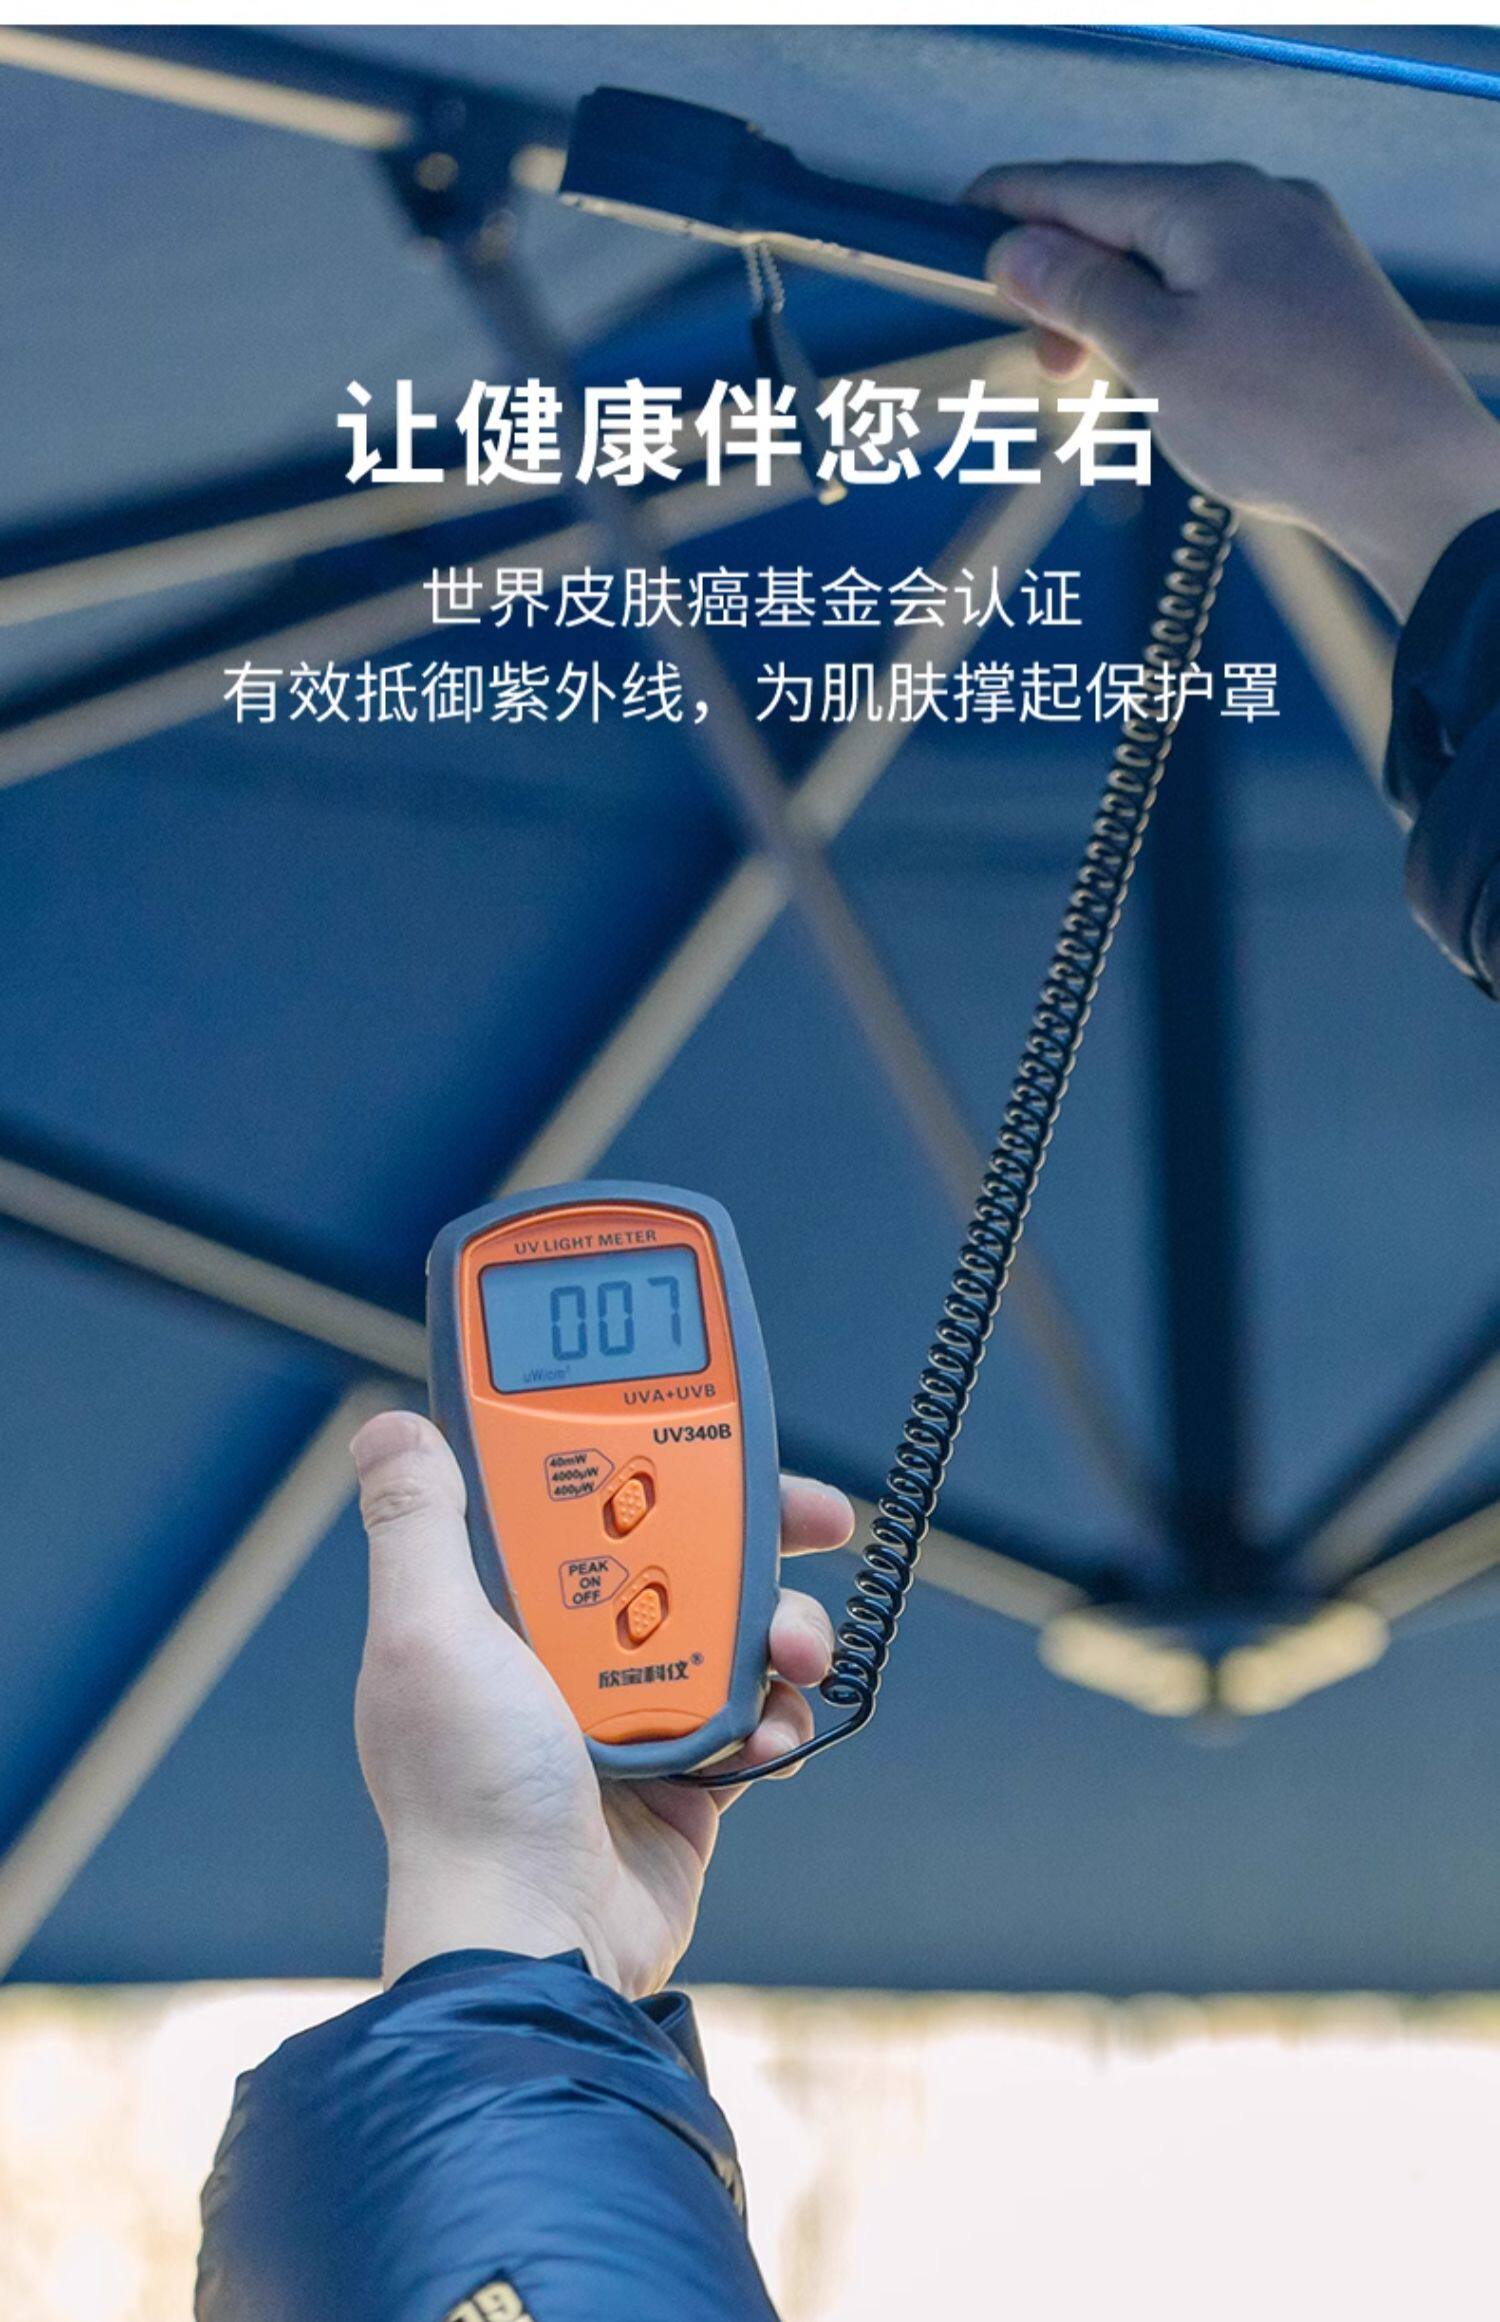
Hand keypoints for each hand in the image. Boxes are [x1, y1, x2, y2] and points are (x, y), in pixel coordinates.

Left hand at [350, 1411, 852, 2000]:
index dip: (650, 1451)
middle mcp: (560, 1652)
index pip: (583, 1495)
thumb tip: (393, 1426)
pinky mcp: (681, 1776)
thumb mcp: (426, 1637)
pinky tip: (766, 1737)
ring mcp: (625, 1714)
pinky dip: (775, 1720)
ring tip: (793, 1654)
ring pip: (729, 1628)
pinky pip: (752, 1718)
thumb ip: (418, 1526)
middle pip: (678, 1551)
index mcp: (497, 1607)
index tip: (710, 1433)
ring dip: (779, 1628)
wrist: (537, 1941)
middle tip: (814, 1520)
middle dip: (753, 1532)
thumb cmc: (468, 1796)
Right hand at [970, 161, 1499, 616]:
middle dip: (1069, 284)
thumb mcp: (1154, 354)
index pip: (1080, 186)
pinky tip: (1167, 381)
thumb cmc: (1286, 417)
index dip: (1011, 207)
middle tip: (1043, 362)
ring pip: (1175, 262)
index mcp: (1211, 202)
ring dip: (1121, 316)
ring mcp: (1298, 248)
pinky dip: (1173, 327)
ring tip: (1104, 386)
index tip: (958, 224)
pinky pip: (1221, 292)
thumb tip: (1017, 248)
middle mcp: (1261, 205)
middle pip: (1128, 223)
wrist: (1410, 477)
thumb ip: (1079, 293)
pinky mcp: (1320, 298)